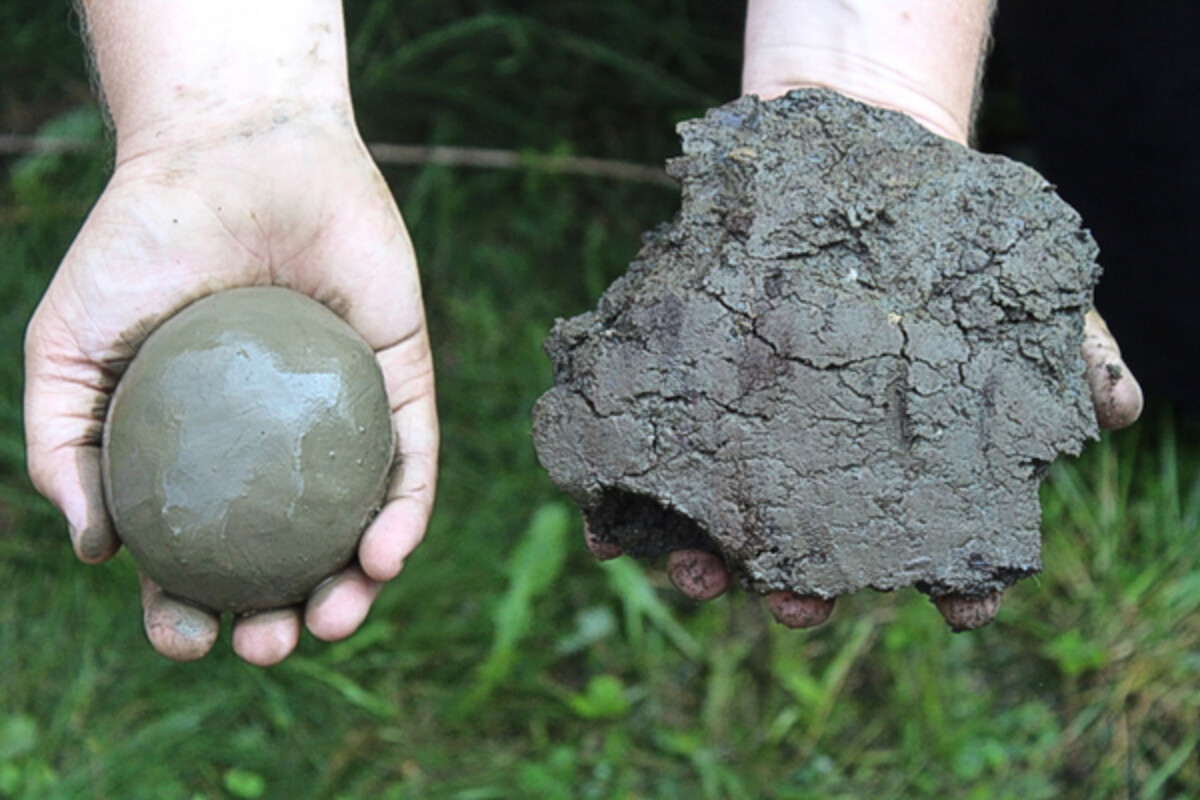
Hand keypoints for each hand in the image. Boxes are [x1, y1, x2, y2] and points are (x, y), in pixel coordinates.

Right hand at [24, 113, 436, 664]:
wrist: (231, 152)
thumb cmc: (141, 242)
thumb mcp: (68, 346)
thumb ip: (63, 444)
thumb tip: (95, 551)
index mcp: (204, 452)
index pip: (200, 554)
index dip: (192, 610)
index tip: (189, 638)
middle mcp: (280, 446)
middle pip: (288, 557)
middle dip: (280, 620)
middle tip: (267, 643)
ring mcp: (345, 418)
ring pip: (360, 525)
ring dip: (355, 590)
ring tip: (332, 619)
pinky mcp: (403, 379)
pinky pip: (413, 460)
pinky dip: (404, 515)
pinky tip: (384, 556)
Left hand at [579, 0, 1142, 630]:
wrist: (847, 179)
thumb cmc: (938, 254)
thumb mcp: (1010, 291)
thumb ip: (1064, 349)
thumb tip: (1117, 405)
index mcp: (903, 472)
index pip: (935, 550)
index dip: (954, 588)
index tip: (961, 609)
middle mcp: (819, 477)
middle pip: (811, 562)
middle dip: (799, 595)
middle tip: (794, 607)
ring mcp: (744, 450)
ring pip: (721, 534)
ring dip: (705, 568)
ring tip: (697, 574)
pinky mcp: (681, 410)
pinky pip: (640, 477)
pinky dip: (621, 513)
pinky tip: (607, 531)